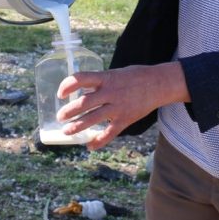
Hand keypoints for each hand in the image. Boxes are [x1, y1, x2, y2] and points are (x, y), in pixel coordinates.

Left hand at [55, 62, 189, 149]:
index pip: (81, 79)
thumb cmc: (134, 76)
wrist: (159, 84)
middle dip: (69, 112)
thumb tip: (80, 89)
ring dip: (78, 127)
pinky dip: (98, 141)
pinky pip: (109, 133)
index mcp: (106, 78)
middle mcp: (110, 93)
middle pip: (84, 103)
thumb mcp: (114, 73)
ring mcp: (118, 107)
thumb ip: (99, 82)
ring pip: (93, 119)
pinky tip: (89, 146)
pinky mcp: (125, 120)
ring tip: (67, 131)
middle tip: (60, 117)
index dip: (67, 86)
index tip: (60, 94)